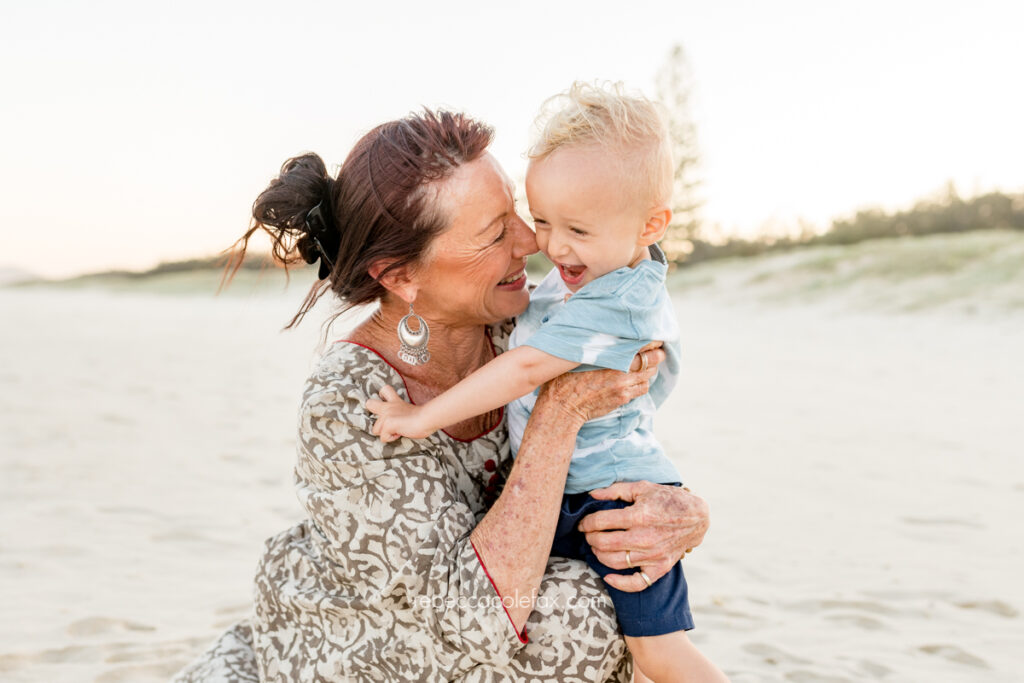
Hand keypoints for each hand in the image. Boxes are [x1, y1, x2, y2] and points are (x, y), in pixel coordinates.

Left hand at [365, 385, 432, 441]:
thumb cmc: (423, 418)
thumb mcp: (410, 410)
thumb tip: (399, 425)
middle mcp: (388, 407)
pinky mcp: (387, 424)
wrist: (426, 419)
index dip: (381, 396)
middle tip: (383, 419)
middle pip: (370, 403)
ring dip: (385, 433)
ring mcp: (386, 415)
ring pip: (375, 429)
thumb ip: (401, 413)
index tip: (384, 401)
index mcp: (395, 402)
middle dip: (372, 411)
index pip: (384, 390)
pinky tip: (400, 433)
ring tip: (398, 430)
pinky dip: (392, 438)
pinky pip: (383, 437)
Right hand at [540, 344, 665, 424]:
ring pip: (649, 375)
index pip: (641, 344)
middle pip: (651, 360)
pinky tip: (635, 379)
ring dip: (649, 369)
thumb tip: (584, 314)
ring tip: (644, 365)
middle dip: (656, 355)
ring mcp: (623, 386)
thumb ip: (589, 340)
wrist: (561, 407)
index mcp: (609, 354)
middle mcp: (620, 369)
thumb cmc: (564, 378)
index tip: (654, 338)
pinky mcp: (622, 398)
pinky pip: (642, 389)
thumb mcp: (574, 353)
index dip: (651, 341)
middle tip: (656, 351)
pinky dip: (642, 383)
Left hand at [577, 481, 709, 591]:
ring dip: (599, 555)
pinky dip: (620, 583)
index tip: (583, 523)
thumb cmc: (667, 499)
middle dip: (590, 538)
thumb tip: (592, 493)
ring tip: (597, 547)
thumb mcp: (642, 487)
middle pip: (604, 543)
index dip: (586, 522)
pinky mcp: (660, 568)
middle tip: (589, 534)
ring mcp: (653, 556)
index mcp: (639, 516)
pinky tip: (608, 577)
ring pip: (614, 562)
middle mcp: (645, 538)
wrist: (696, 517)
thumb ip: (615, 490)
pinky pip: (637, 583)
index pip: (601, 522)